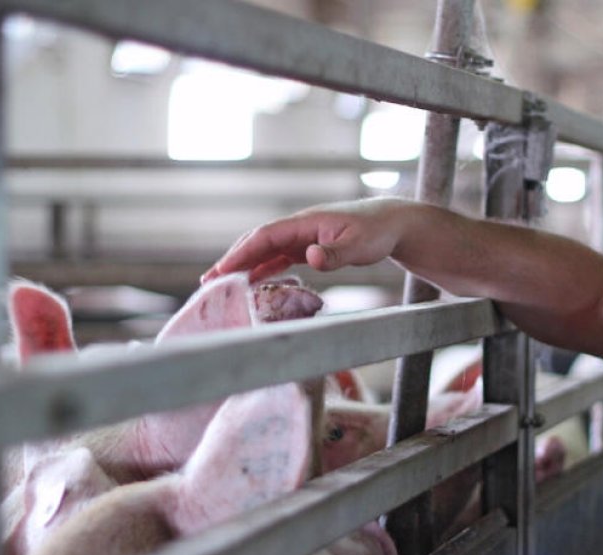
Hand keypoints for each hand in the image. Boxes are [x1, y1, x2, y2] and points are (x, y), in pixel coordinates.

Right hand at [202, 197, 415, 283]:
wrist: (393, 223)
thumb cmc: (377, 231)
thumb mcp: (359, 245)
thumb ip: (334, 253)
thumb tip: (310, 258)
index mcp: (305, 222)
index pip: (264, 236)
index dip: (241, 253)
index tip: (222, 271)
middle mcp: (299, 227)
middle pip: (257, 242)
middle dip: (233, 260)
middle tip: (209, 281)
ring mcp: (302, 237)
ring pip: (265, 250)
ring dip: (243, 265)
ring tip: (220, 284)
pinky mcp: (308, 246)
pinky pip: (279, 257)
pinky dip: (262, 268)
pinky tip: (251, 282)